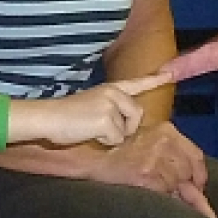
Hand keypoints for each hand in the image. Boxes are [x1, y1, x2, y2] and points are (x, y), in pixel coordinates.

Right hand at [10, 75, 168, 146]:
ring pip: (126, 130)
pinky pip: (116, 140)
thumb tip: (124, 130)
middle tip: (99, 128)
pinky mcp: (107, 119)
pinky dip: (103, 142)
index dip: (154, 80)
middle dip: (124, 128)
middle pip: (137, 115)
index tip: (171, 74)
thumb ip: (111, 112)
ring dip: (112, 136)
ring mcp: (111, 105)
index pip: (136, 83)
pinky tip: (88, 133)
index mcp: (110, 88)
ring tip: (91, 129)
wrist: (47, 118)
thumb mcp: (92, 107)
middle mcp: (114, 93)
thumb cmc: (65, 117)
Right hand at [85, 122, 216, 217]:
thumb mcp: (150, 144)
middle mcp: (164, 141)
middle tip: (171, 192)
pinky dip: (158, 197)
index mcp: (167, 130)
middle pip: (188, 171)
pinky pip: (164, 193)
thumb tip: (198, 185)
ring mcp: (155, 158)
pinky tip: (143, 189)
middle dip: (183, 186)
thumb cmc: (120, 152)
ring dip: (167, 191)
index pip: (195, 155)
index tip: (195, 186)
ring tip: (148, 185)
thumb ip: (174, 158)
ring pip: (176, 184)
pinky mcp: (146, 175)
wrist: (93, 158)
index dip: (198, 174)